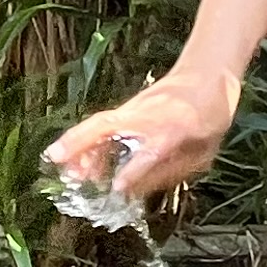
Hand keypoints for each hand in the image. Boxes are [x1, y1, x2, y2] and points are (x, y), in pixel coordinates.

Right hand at [49, 65, 238, 203]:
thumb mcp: (202, 152)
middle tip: (56, 160)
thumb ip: (169, 172)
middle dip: (80, 142)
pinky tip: (77, 159)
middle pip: (107, 125)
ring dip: (76, 142)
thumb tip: (132, 192)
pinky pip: (102, 124)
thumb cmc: (210, 115)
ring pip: (98, 122)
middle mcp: (149, 117)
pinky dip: (86, 140)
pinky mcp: (127, 109)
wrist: (206, 75)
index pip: (150, 152)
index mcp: (175, 129)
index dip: (133, 170)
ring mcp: (135, 109)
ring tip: (60, 167)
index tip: (116, 188)